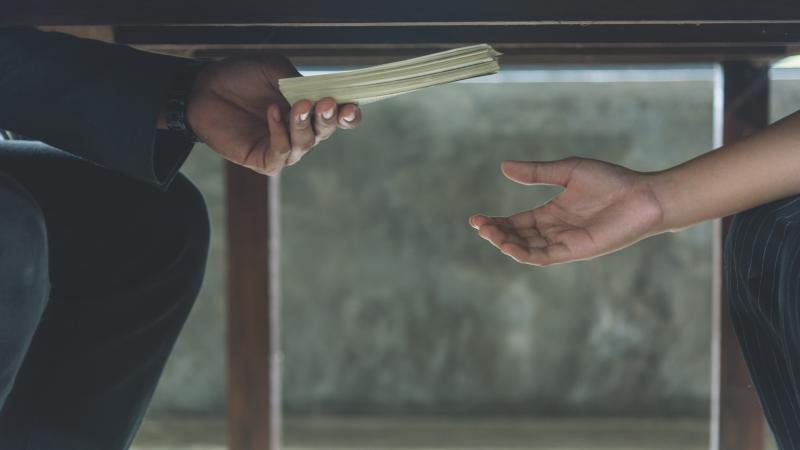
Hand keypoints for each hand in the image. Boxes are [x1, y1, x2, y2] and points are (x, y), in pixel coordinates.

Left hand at [185, 56, 361, 174]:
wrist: (204, 88)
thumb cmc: (241, 77)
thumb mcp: (273, 69)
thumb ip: (297, 81)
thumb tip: (315, 95)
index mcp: (310, 108)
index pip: (339, 118)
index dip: (349, 115)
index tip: (350, 106)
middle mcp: (300, 131)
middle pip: (326, 131)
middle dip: (329, 119)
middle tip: (326, 103)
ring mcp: (283, 147)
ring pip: (306, 143)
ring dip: (303, 124)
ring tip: (295, 105)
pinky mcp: (264, 160)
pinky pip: (281, 153)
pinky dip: (280, 134)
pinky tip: (272, 112)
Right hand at [469, 158, 664, 265]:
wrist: (644, 195)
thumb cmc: (611, 181)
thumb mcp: (567, 171)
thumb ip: (536, 172)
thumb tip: (503, 166)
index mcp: (552, 213)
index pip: (517, 222)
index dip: (496, 222)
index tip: (475, 219)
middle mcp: (555, 231)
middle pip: (517, 237)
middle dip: (496, 234)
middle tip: (479, 226)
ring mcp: (565, 242)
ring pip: (527, 249)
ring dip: (506, 244)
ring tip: (488, 233)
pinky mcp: (576, 251)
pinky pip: (545, 257)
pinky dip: (525, 254)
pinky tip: (509, 246)